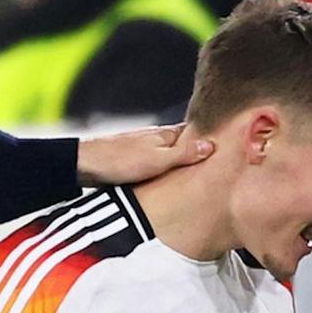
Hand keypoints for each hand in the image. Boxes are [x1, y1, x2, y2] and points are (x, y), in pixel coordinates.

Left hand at [74, 124, 213, 185]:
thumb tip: (210, 145)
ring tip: (193, 173)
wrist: (83, 164)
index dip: (208, 139)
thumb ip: (182, 154)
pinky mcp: (130, 160)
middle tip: (215, 162)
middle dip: (195, 151)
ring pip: (167, 154)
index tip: (227, 145)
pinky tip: (165, 179)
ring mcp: (142, 148)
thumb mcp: (156, 160)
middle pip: (182, 143)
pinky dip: (163, 169)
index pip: (194, 133)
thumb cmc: (119, 161)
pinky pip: (154, 163)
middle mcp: (155, 138)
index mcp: (164, 134)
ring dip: (178, 161)